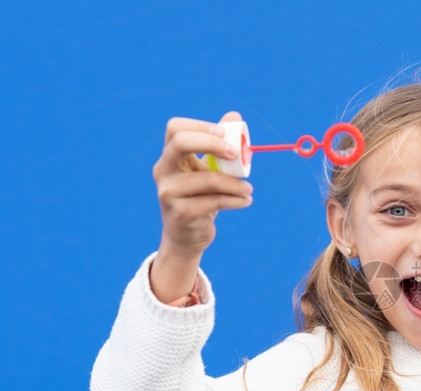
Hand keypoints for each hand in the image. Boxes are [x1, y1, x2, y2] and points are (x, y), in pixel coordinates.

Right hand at [150, 111, 252, 302]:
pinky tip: (246, 201)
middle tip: (235, 153)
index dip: (201, 126)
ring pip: (206, 179)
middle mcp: (163, 171)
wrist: (187, 236)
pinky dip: (235, 200)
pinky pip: (214, 202)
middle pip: (180, 143)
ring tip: (249, 189)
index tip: (225, 135)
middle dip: (212, 143)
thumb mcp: (209, 171)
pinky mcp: (180, 213)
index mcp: (170, 157)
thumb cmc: (201, 198)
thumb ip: (220, 146)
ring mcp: (168, 192)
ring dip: (234, 183)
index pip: (175, 128)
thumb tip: (235, 116)